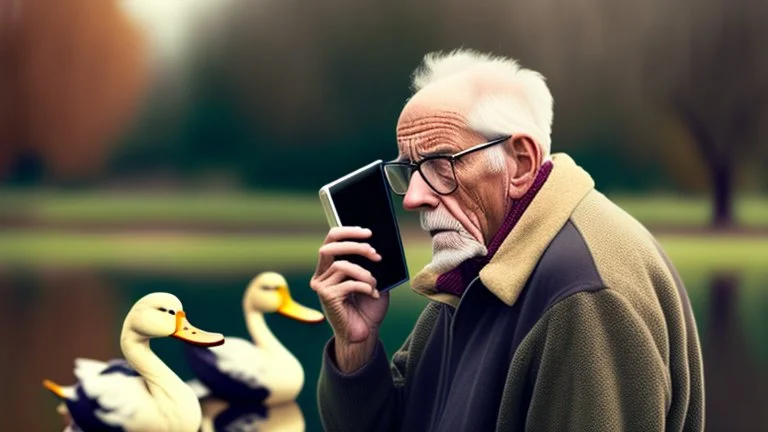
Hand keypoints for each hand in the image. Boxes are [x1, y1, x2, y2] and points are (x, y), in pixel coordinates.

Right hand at [310, 226, 389, 370]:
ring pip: (342, 266)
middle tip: (374, 253)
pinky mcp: (326, 298)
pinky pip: (348, 283)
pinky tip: (373, 295)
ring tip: (375, 283)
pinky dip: (365, 286)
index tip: (367, 232)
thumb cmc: (368, 307)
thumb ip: (369, 264)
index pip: (331, 240)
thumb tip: (375, 246)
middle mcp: (321, 275)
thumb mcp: (372, 280)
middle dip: (355, 246)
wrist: (364, 333)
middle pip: (329, 248)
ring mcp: (321, 287)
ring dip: (364, 273)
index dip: (347, 232)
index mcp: (329, 267)